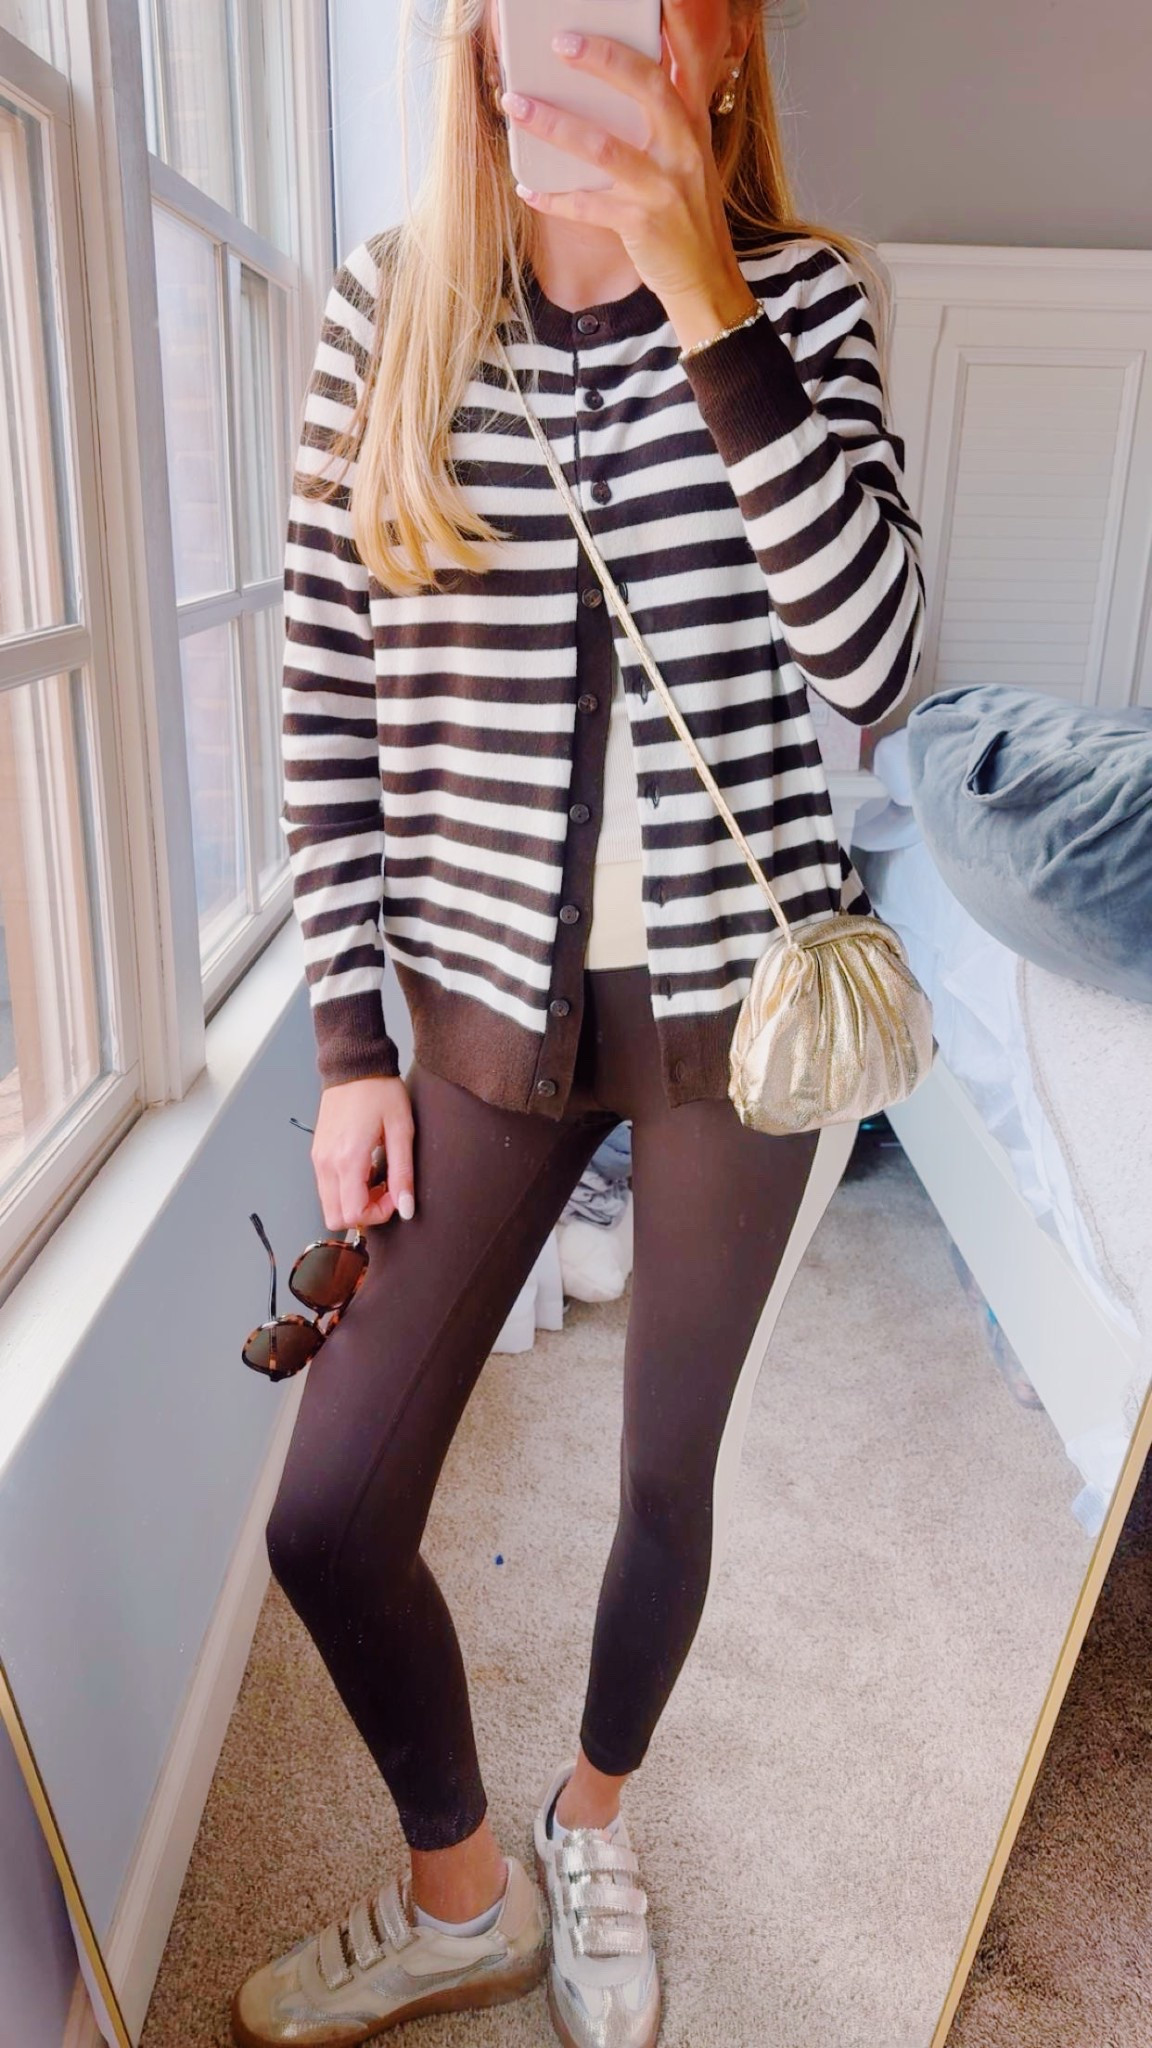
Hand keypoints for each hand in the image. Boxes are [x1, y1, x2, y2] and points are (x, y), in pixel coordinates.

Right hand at [311, 1076, 415, 1230]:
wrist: (354, 1065)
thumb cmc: (379, 1091)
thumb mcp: (401, 1131)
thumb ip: (402, 1174)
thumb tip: (406, 1209)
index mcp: (347, 1159)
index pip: (353, 1214)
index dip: (378, 1214)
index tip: (395, 1194)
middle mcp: (326, 1163)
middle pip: (335, 1217)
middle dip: (364, 1213)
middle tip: (386, 1191)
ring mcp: (318, 1159)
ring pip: (329, 1205)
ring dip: (355, 1202)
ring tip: (377, 1177)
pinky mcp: (317, 1153)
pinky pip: (327, 1188)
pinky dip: (345, 1190)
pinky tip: (365, 1169)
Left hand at [501, 12, 757, 343]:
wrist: (706, 279)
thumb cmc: (688, 215)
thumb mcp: (687, 160)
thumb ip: (661, 124)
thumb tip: (609, 92)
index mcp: (694, 127)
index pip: (680, 65)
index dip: (664, 30)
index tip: (649, 3)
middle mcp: (684, 150)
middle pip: (644, 89)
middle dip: (601, 61)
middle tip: (560, 43)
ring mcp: (663, 188)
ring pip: (601, 146)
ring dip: (553, 124)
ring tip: (516, 106)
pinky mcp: (640, 224)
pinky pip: (585, 204)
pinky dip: (552, 195)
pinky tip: (527, 186)